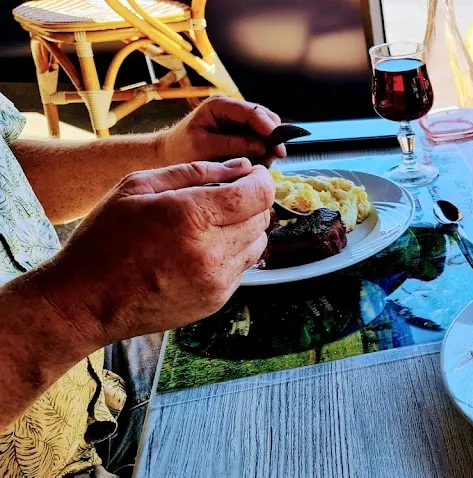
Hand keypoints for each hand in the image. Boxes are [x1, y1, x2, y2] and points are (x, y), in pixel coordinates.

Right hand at [35, 158, 273, 344]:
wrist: (86, 301)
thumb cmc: (106, 238)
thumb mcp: (138, 187)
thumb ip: (195, 171)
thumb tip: (242, 167)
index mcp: (191, 216)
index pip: (258, 194)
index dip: (263, 180)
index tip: (254, 174)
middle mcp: (211, 251)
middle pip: (262, 217)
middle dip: (252, 202)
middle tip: (228, 196)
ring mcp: (216, 280)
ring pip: (258, 243)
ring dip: (245, 228)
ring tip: (211, 224)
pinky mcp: (216, 300)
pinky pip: (242, 267)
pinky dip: (232, 253)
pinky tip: (202, 249)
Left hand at [157, 95, 286, 165]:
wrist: (170, 155)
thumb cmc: (181, 150)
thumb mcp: (203, 148)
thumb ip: (232, 145)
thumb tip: (262, 146)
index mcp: (219, 105)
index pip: (252, 112)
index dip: (268, 127)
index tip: (278, 146)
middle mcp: (232, 109)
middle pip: (265, 118)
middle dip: (272, 137)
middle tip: (274, 159)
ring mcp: (238, 120)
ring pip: (266, 129)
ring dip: (269, 146)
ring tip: (264, 164)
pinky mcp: (242, 132)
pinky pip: (261, 140)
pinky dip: (263, 151)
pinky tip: (258, 163)